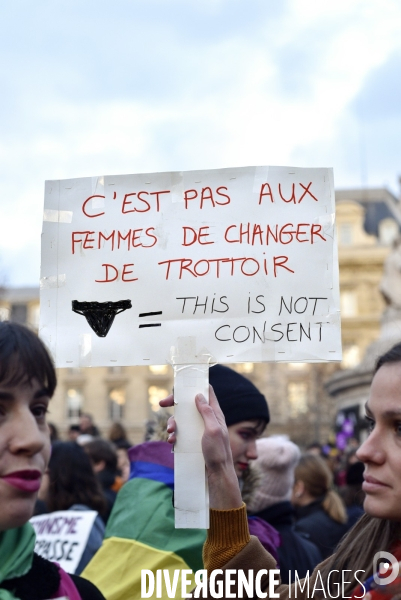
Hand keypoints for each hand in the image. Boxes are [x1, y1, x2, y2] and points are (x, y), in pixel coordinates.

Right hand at [159, 386, 242, 509]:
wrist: (217, 475)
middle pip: (189, 404)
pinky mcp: (192, 440)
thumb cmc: (219, 452)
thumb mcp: (213, 429)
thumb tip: (199, 395)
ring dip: (173, 423)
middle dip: (175, 403)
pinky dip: (174, 435)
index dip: (193, 387)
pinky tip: (172, 442)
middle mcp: (206, 419)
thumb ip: (207, 412)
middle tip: (162, 403)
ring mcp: (198, 429)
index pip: (205, 392)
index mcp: (214, 413)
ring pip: (182, 419)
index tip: (180, 387)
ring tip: (171, 432)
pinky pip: (180, 433)